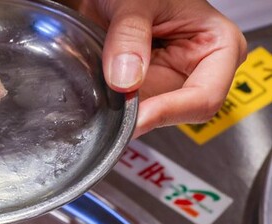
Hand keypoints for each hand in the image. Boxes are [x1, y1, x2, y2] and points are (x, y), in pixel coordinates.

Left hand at [77, 0, 246, 136]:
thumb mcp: (137, 1)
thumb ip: (130, 34)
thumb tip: (126, 80)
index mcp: (217, 47)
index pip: (205, 97)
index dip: (170, 111)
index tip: (139, 117)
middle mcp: (195, 71)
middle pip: (173, 114)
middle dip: (142, 114)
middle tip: (112, 108)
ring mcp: (167, 83)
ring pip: (146, 117)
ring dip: (122, 111)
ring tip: (103, 88)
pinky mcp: (142, 91)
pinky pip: (126, 113)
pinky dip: (111, 108)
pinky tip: (100, 92)